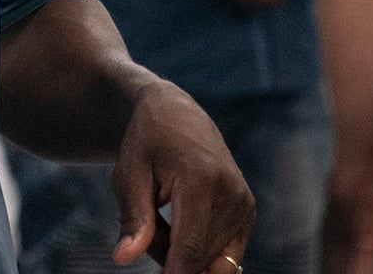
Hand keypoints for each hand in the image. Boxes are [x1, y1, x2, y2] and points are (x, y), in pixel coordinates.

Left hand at [111, 79, 253, 272]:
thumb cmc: (147, 142)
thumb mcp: (129, 174)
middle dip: (167, 259)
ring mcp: (245, 204)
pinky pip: (222, 253)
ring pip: (210, 261)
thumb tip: (125, 258)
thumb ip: (133, 218)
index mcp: (203, 180)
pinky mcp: (247, 212)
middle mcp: (233, 193)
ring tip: (161, 218)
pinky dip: (197, 250)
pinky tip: (178, 224)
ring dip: (181, 254)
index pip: (190, 251)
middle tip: (145, 228)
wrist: (177, 113)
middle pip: (198, 260)